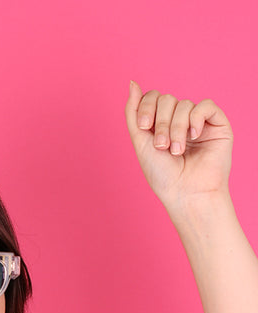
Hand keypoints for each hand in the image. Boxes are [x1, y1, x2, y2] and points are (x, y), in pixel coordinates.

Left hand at [125, 81, 232, 211]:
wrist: (186, 193)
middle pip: (167, 99)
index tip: (144, 127)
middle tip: (162, 146)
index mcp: (160, 124)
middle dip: (161, 123)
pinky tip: (193, 136)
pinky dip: (196, 119)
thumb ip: (133, 113)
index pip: (152, 98)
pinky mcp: (217, 124)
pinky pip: (205, 105)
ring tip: (177, 151)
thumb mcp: (140, 142)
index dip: (146, 107)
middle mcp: (179, 121)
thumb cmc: (163, 175)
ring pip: (184, 104)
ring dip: (176, 128)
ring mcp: (198, 122)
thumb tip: (132, 83)